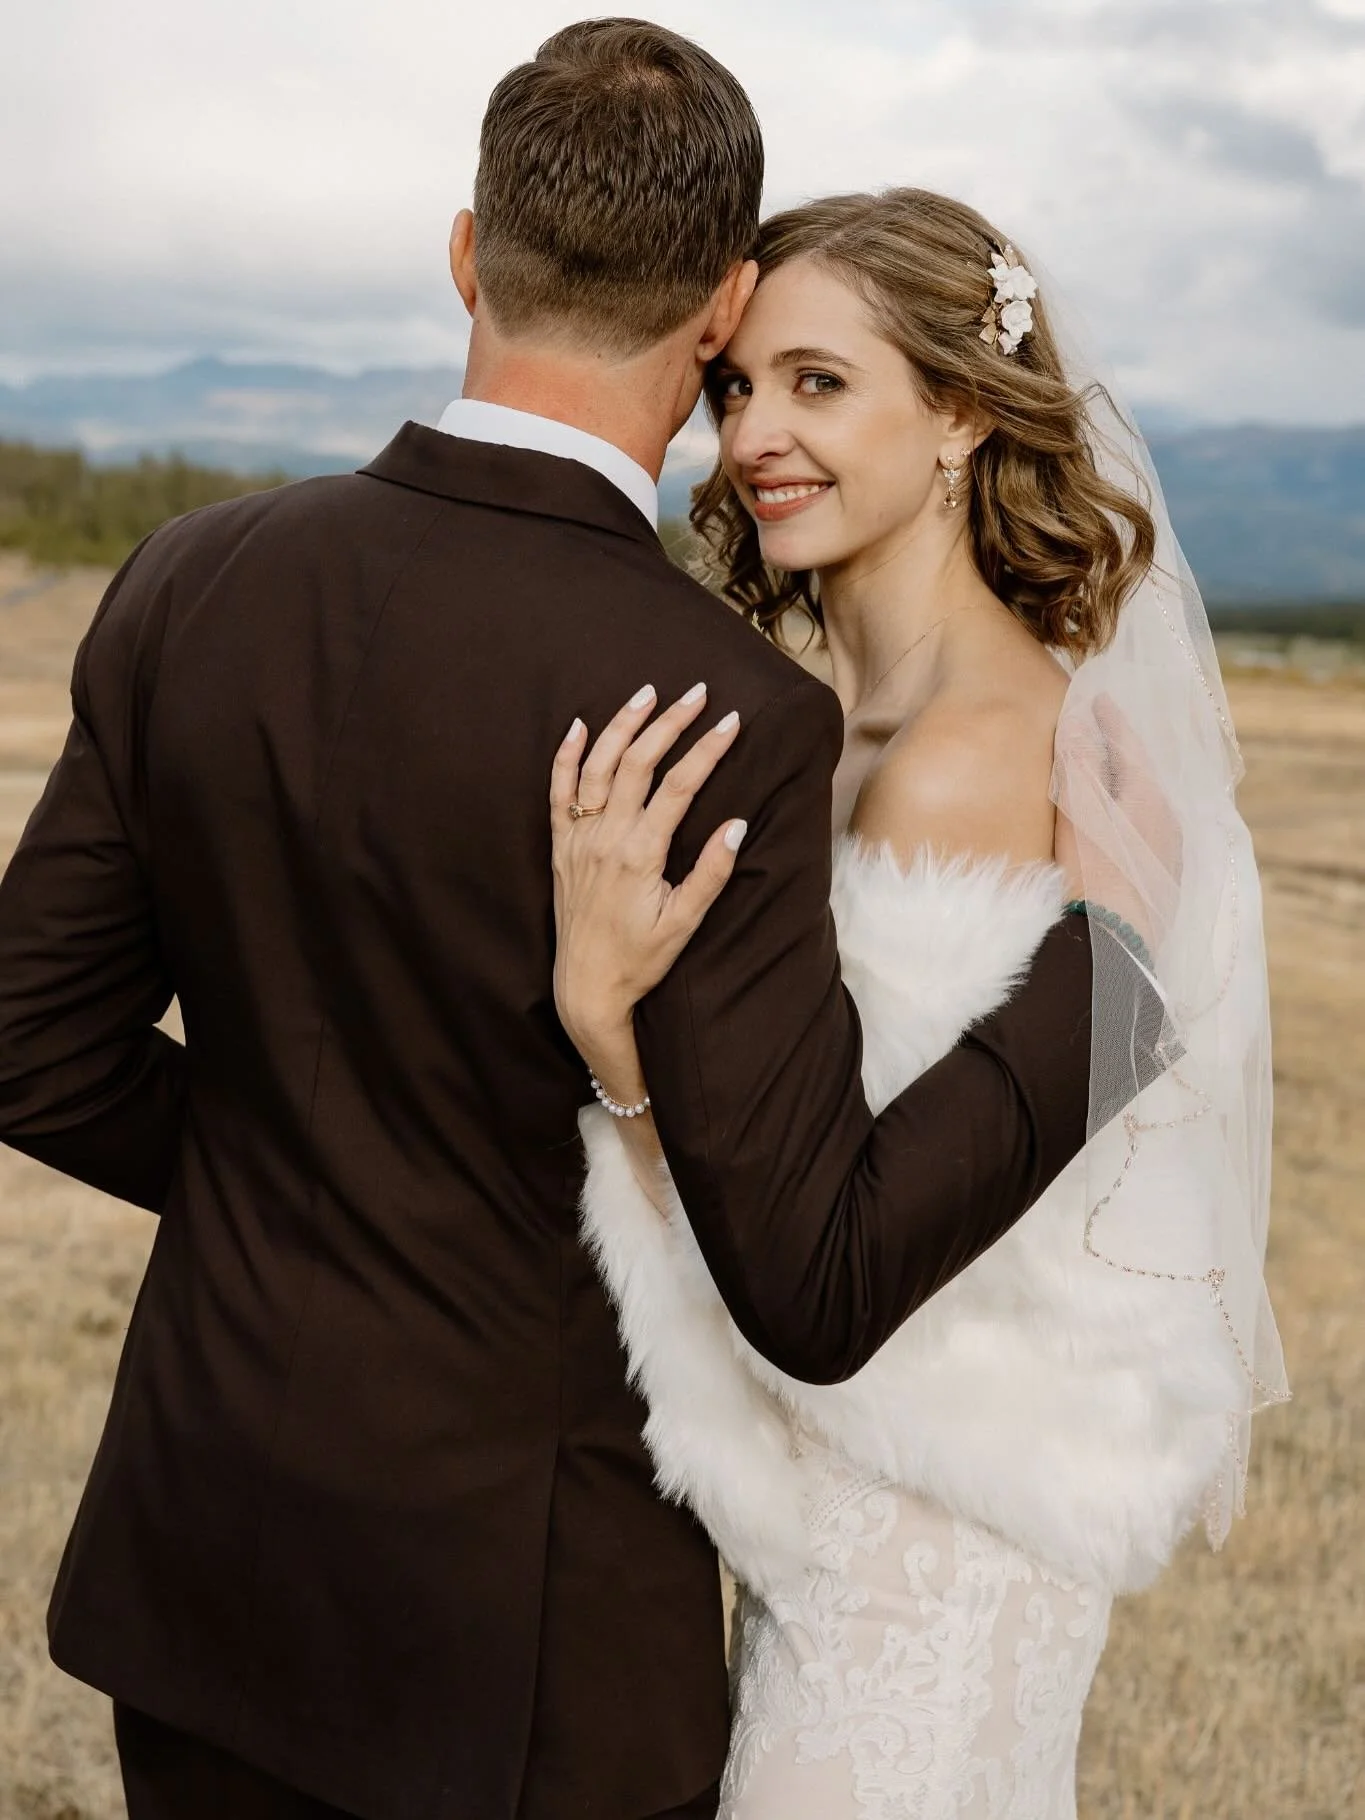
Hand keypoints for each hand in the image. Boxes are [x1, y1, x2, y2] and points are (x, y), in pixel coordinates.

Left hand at [550, 682, 746, 1056]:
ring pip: (598, 766)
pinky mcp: (561, 846)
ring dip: (622, 725)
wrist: (586, 985)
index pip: (679, 786)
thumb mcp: (685, 923)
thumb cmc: (640, 958)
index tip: (731, 721)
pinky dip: (567, 755)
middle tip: (696, 693)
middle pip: (638, 763)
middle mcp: (605, 838)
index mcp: (640, 855)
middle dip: (670, 723)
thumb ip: (711, 873)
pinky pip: (558, 791)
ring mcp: (578, 839)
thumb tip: (738, 825)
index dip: (707, 750)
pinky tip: (579, 726)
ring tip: (647, 694)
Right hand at [1054, 690, 1182, 950]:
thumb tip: (1081, 721)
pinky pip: (1143, 835)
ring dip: (1123, 789)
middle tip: (1099, 733)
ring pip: (1145, 807)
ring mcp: (1167, 856)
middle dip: (1119, 754)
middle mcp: (1168, 824)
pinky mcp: (1159, 885)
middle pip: (1141, 776)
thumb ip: (1080, 765)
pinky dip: (1125, 819)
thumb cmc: (1092, 876)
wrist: (1110, 946)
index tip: (1098, 698)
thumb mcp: (1080, 814)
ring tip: (1101, 779)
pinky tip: (1111, 830)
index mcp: (1151, 799)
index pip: (1130, 747)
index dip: (1111, 721)